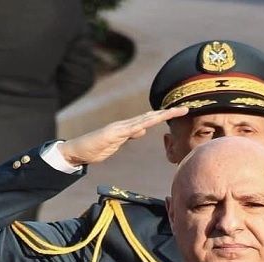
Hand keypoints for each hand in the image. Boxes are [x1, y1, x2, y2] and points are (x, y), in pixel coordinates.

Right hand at [59, 107, 188, 166]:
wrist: (78, 151)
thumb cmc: (96, 148)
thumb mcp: (118, 143)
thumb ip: (130, 135)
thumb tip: (143, 129)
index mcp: (128, 128)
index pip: (150, 120)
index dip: (164, 116)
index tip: (179, 113)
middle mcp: (125, 125)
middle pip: (150, 117)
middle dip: (168, 113)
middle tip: (185, 109)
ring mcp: (119, 129)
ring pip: (143, 120)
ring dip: (159, 116)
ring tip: (173, 111)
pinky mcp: (112, 134)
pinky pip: (129, 130)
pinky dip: (140, 126)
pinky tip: (150, 123)